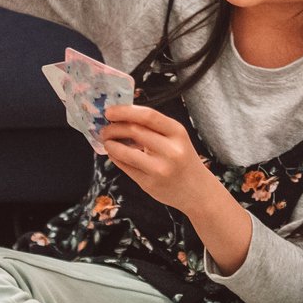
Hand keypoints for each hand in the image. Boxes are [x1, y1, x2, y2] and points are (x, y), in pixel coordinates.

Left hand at [97, 104, 218, 212]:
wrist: (198, 191)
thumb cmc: (183, 159)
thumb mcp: (176, 138)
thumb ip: (153, 128)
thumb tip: (120, 117)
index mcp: (178, 132)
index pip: (148, 116)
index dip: (125, 111)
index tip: (109, 111)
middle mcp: (171, 150)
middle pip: (134, 131)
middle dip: (113, 127)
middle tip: (105, 128)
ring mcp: (160, 169)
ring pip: (125, 152)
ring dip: (110, 144)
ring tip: (107, 141)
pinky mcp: (150, 184)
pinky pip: (125, 167)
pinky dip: (115, 157)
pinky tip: (114, 153)